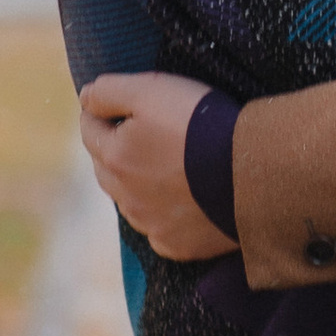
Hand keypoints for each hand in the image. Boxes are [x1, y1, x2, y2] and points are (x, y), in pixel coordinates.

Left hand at [78, 73, 237, 259]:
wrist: (251, 172)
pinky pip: (158, 227)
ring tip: (167, 162)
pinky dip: (163, 211)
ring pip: (129, 199)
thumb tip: (84, 97)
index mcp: (114, 158)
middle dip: (113, 146)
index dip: (101, 110)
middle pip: (105, 166)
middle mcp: (125, 197)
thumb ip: (109, 90)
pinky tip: (184, 196)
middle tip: (141, 130)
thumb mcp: (153, 90)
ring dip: (136, 181)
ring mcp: (150, 225)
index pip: (90, 128)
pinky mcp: (177, 245)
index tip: (118, 102)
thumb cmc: (201, 125)